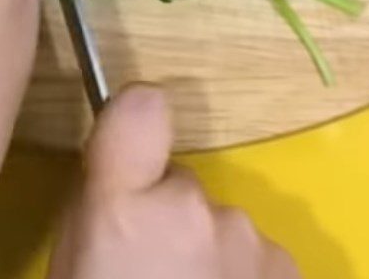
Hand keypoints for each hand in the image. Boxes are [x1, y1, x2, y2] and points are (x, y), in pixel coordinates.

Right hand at [48, 85, 299, 278]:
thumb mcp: (79, 262)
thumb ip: (103, 208)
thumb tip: (122, 177)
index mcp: (124, 206)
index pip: (143, 107)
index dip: (138, 117)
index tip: (133, 145)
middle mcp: (195, 208)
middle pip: (182, 186)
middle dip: (171, 220)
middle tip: (154, 277)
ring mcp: (250, 242)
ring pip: (221, 226)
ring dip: (209, 255)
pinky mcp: (288, 274)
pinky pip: (253, 258)